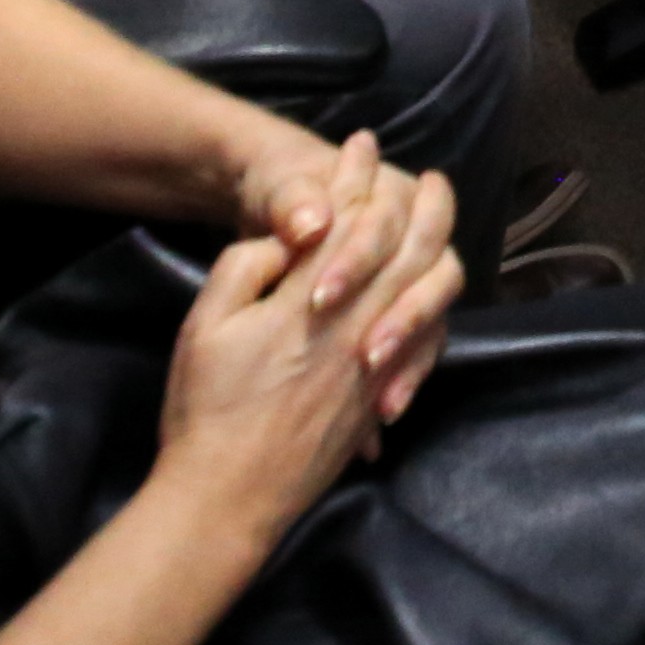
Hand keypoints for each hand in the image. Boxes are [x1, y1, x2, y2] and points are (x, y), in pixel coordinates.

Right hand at [150, 147, 462, 538]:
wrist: (226, 499)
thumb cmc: (205, 409)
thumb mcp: (205, 325)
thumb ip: (246, 269)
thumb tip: (290, 238)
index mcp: (304, 302)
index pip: (342, 222)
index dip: (352, 178)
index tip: (361, 145)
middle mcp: (352, 327)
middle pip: (404, 251)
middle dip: (420, 205)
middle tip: (428, 176)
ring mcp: (374, 366)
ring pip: (424, 295)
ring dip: (436, 251)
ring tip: (439, 227)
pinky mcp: (380, 399)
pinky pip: (422, 350)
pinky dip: (431, 318)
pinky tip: (428, 302)